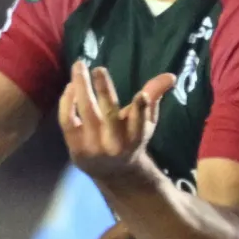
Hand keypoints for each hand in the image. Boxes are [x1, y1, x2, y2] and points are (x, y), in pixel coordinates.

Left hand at [58, 62, 174, 187]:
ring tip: (79, 65)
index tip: (141, 96)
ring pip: (86, 111)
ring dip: (81, 87)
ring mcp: (93, 146)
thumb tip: (170, 76)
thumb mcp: (145, 122)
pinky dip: (67, 101)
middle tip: (98, 69)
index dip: (141, 110)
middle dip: (104, 91)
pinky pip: (68, 119)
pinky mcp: (75, 146)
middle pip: (110, 115)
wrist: (111, 172)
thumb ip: (154, 96)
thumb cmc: (129, 138)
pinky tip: (71, 86)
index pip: (140, 123)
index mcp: (135, 137)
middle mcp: (115, 143)